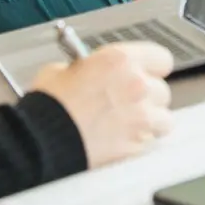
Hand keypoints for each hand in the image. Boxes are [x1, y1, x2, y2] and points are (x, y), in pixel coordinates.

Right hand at [29, 42, 173, 167]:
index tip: (146, 72)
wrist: (40, 140)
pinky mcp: (135, 146)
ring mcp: (140, 118)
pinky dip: (138, 143)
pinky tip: (120, 140)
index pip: (161, 58)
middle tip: (128, 101)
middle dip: (148, 96)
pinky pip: (148, 144)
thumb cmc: (48, 106)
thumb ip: (88, 68)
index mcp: (121, 61)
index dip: (152, 67)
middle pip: (162, 90)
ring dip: (150, 121)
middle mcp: (136, 87)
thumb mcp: (62, 70)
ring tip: (129, 123)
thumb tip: (90, 72)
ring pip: (163, 119)